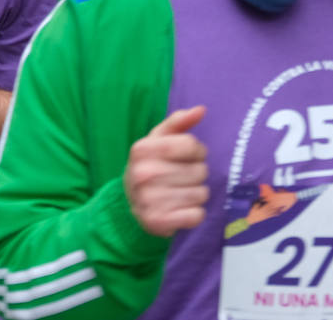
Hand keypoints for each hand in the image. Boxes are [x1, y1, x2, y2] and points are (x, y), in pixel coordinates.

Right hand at [124, 106, 208, 236]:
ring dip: (197, 194)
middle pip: (199, 171)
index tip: (190, 156)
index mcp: (142, 149)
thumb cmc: (151, 164)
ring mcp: (149, 200)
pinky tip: (181, 209)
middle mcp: (143, 174)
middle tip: (182, 177)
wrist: (131, 201)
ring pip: (201, 194)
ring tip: (181, 192)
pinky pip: (197, 215)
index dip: (197, 150)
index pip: (191, 144)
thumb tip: (201, 110)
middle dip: (197, 173)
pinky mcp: (158, 222)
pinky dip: (194, 213)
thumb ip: (179, 122)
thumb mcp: (158, 139)